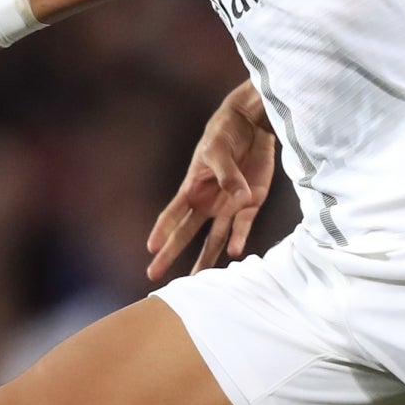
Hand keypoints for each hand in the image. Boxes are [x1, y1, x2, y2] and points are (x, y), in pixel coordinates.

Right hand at [147, 83, 277, 279]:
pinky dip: (240, 239)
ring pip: (215, 237)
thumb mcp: (221, 150)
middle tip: (155, 275)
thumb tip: (241, 199)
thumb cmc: (227, 132)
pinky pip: (243, 226)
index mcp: (193, 186)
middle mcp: (207, 200)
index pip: (173, 213)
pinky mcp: (250, 203)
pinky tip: (235, 253)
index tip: (151, 248)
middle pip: (186, 232)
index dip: (162, 230)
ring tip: (197, 281)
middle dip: (172, 253)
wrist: (252, 124)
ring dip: (207, 258)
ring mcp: (228, 204)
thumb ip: (229, 176)